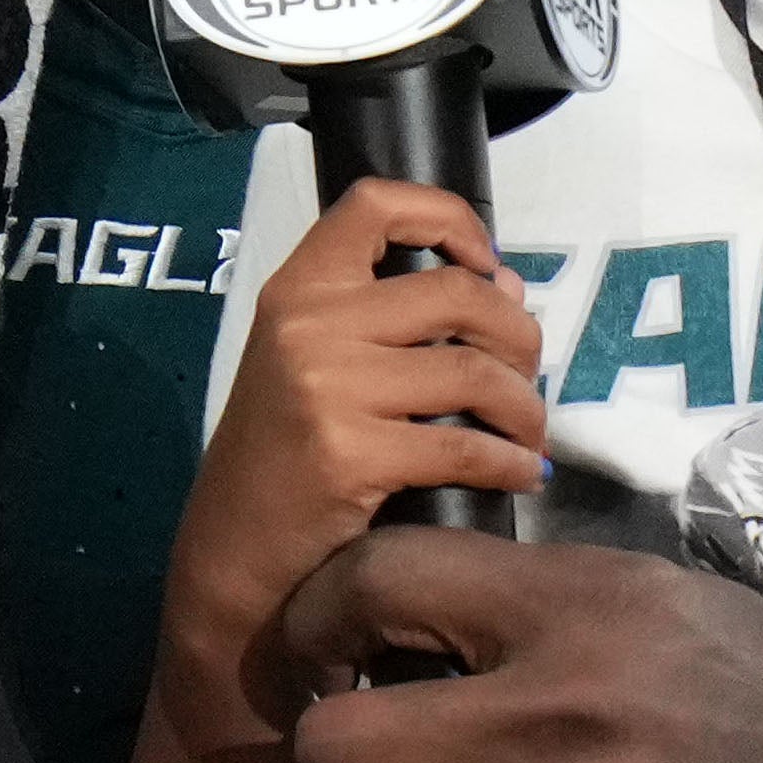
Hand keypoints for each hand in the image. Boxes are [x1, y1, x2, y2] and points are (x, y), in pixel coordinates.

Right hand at [167, 179, 550, 725]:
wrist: (232, 559)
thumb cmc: (282, 462)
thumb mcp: (311, 367)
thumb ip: (387, 322)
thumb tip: (507, 287)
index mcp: (296, 289)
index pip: (375, 203)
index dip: (450, 218)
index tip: (489, 263)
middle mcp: (307, 324)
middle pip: (457, 292)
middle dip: (518, 335)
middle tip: (527, 376)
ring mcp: (325, 387)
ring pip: (474, 370)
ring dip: (525, 407)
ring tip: (529, 434)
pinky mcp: (349, 454)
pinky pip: (465, 444)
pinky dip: (511, 460)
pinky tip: (522, 473)